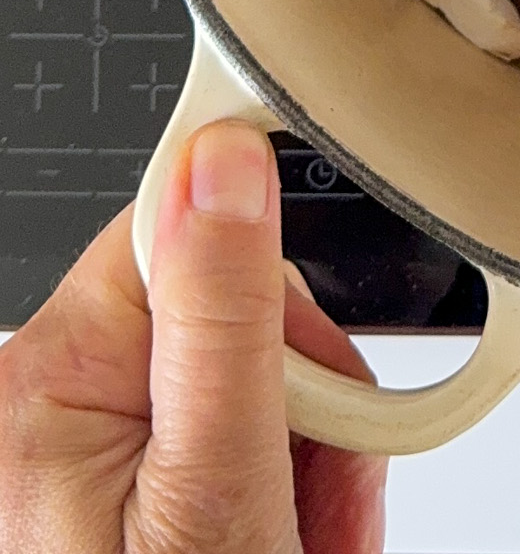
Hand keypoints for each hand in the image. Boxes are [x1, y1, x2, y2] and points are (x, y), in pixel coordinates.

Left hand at [0, 119, 385, 551]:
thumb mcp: (217, 490)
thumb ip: (221, 318)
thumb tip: (221, 159)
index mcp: (51, 375)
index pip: (194, 232)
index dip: (281, 305)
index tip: (318, 383)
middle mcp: (45, 402)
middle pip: (234, 315)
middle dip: (305, 406)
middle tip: (312, 508)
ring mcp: (75, 457)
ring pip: (248, 380)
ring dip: (305, 459)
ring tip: (302, 543)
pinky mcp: (110, 494)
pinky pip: (226, 437)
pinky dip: (279, 489)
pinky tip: (286, 543)